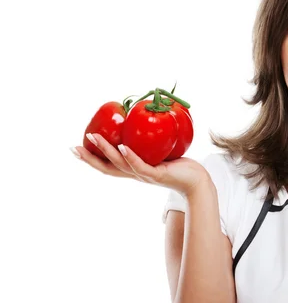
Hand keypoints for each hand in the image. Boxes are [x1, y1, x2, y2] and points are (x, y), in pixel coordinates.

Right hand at [71, 133, 209, 197]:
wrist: (197, 182)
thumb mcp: (160, 152)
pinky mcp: (156, 175)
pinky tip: (122, 147)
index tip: (75, 148)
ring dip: (106, 150)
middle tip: (74, 147)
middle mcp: (135, 174)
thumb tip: (145, 121)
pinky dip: (129, 156)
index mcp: (133, 170)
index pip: (107, 165)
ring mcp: (145, 176)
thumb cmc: (180, 166)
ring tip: (95, 137)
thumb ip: (150, 142)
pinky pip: (140, 165)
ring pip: (120, 164)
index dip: (91, 158)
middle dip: (90, 158)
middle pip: (107, 168)